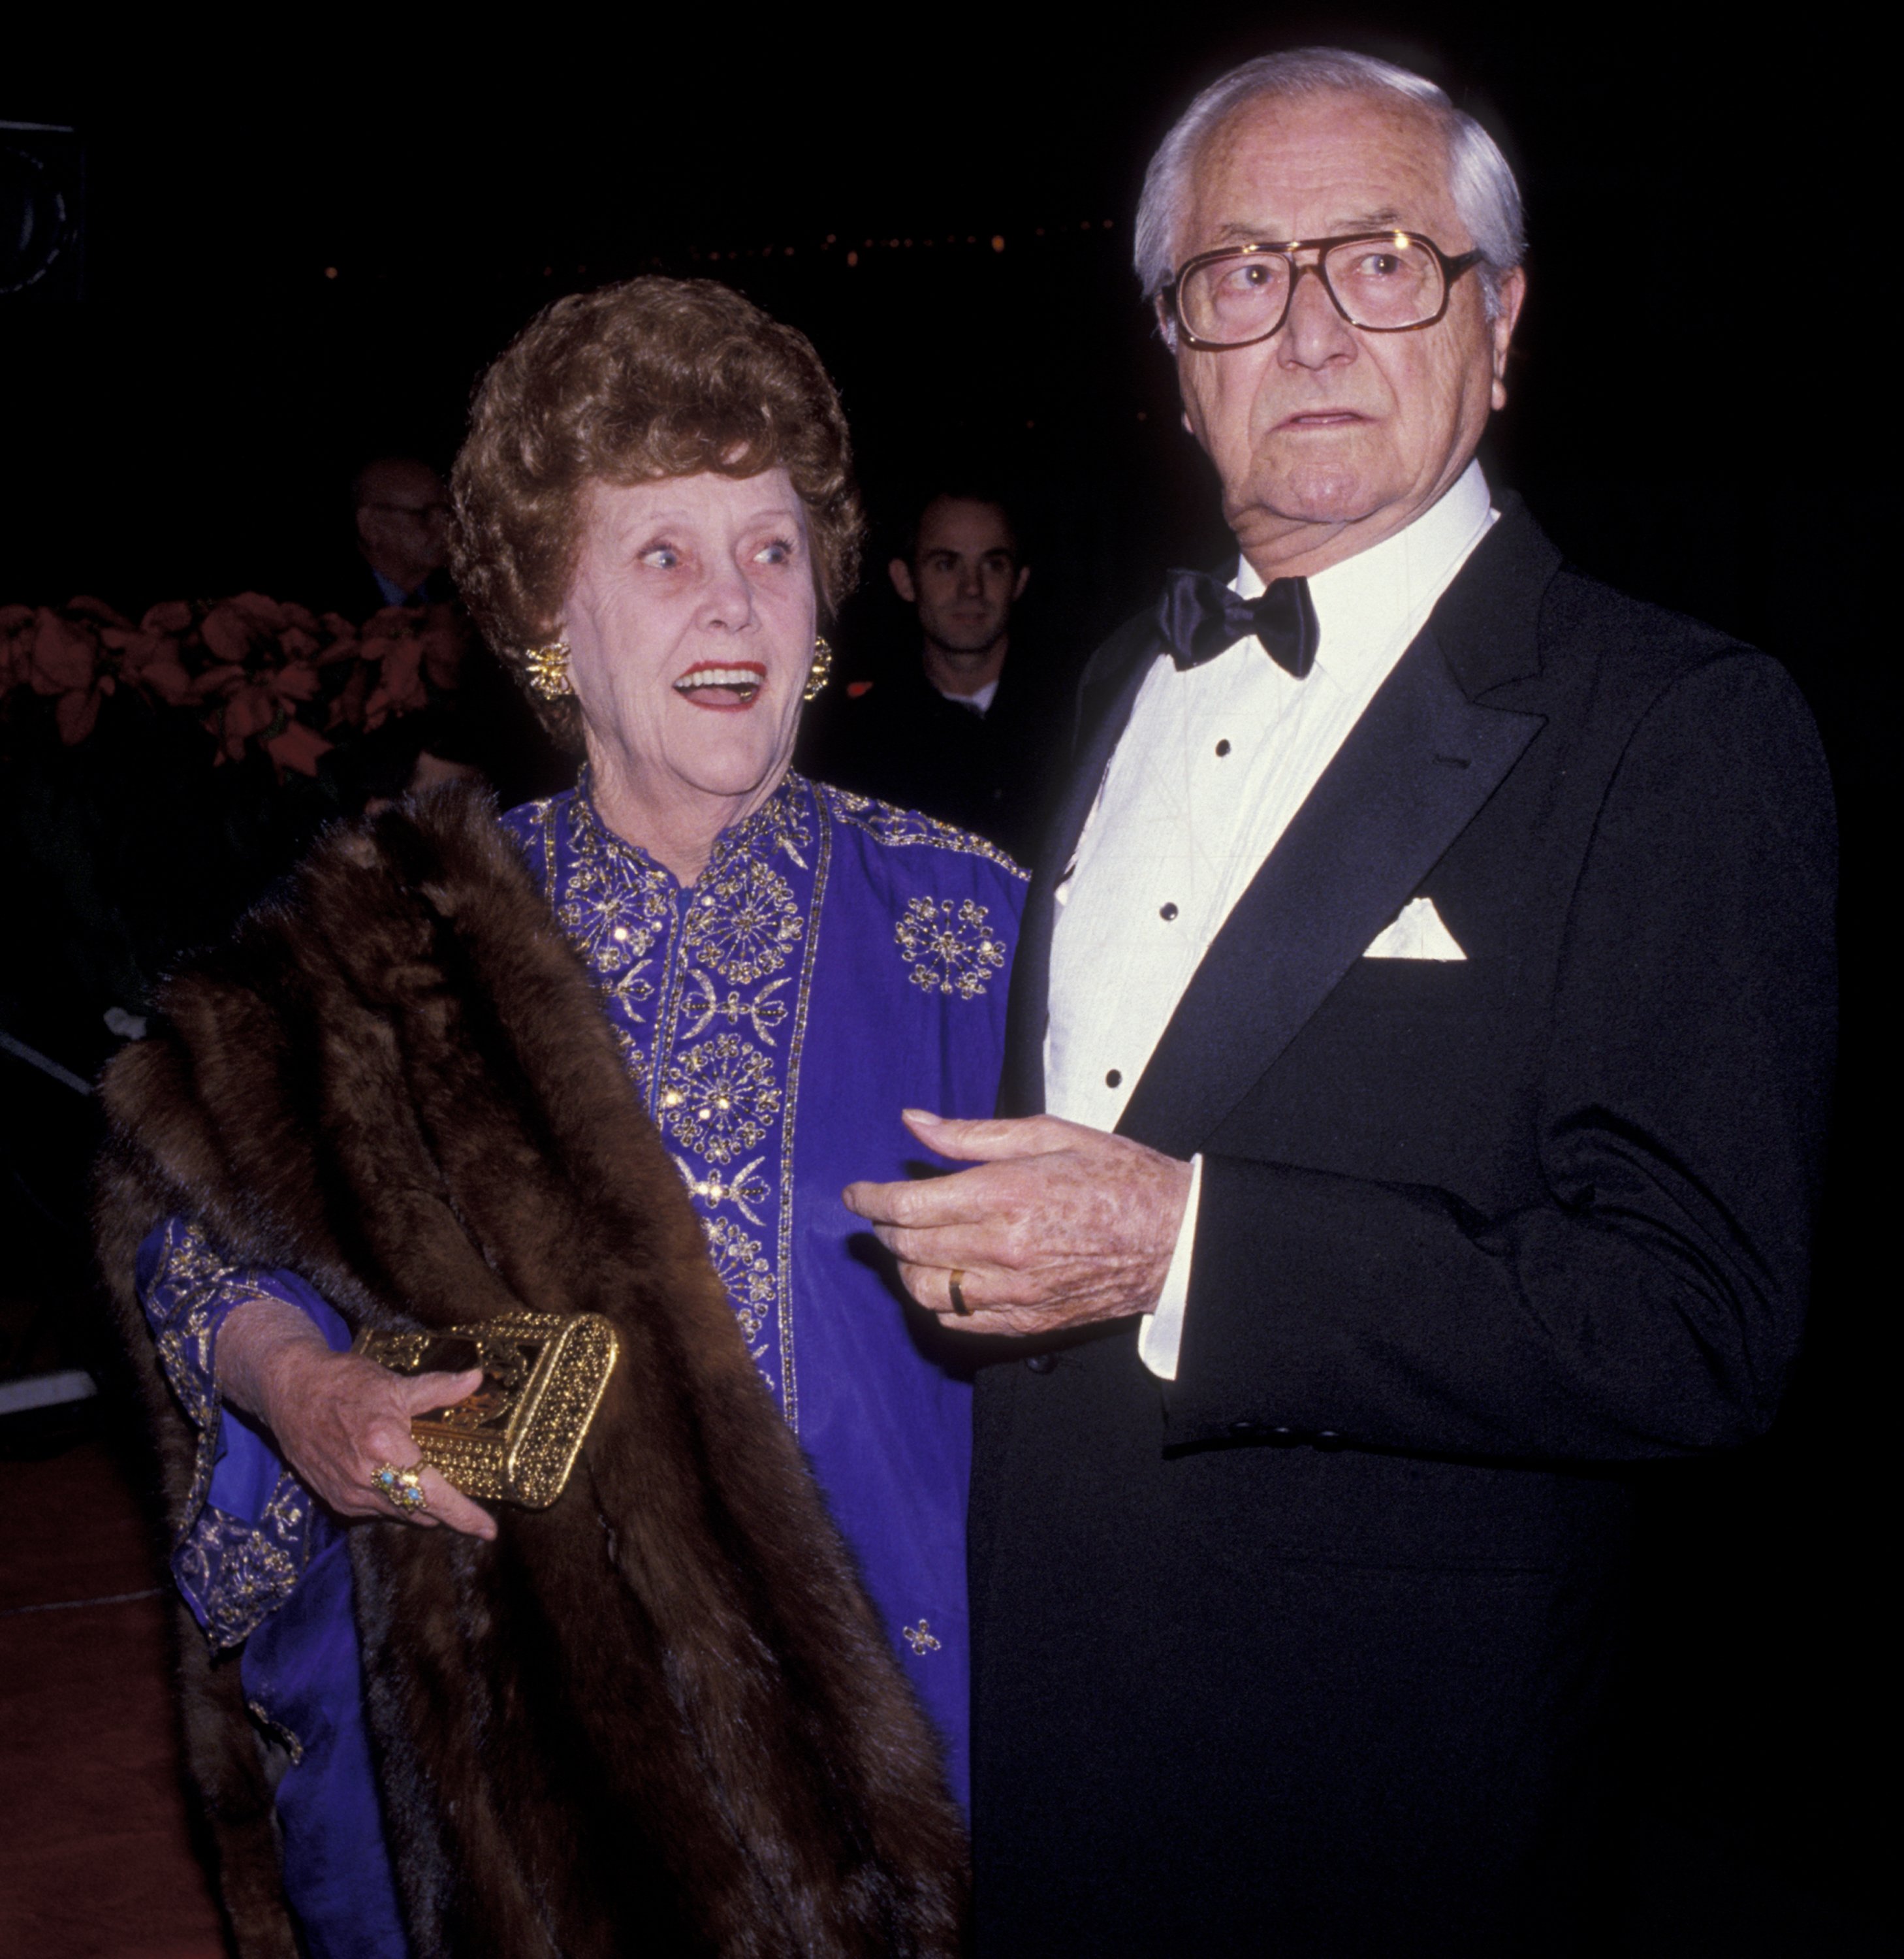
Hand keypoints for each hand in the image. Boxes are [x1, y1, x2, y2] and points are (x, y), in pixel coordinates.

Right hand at [217, 1298, 496, 1538]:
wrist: (290, 1390)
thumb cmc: (342, 1383)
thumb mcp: (394, 1383)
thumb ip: (439, 1388)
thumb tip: (476, 1379)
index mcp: (385, 1448)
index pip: (433, 1495)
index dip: (463, 1515)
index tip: (488, 1531)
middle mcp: (366, 1479)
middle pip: (420, 1511)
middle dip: (447, 1512)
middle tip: (470, 1506)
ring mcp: (348, 1493)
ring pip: (398, 1513)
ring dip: (421, 1508)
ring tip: (439, 1493)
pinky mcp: (336, 1498)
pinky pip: (377, 1510)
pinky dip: (396, 1502)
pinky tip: (403, 1485)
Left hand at [842, 1110, 1192, 1336]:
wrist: (1176, 1237)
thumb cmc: (1119, 1175)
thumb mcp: (1049, 1134)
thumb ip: (973, 1135)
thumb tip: (915, 1122)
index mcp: (1007, 1194)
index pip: (909, 1206)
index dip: (870, 1200)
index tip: (856, 1194)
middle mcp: (1005, 1249)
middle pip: (911, 1247)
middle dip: (885, 1228)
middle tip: (882, 1212)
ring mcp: (1016, 1293)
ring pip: (926, 1291)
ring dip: (906, 1267)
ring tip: (910, 1244)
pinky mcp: (1029, 1323)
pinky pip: (960, 1320)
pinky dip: (939, 1300)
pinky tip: (946, 1276)